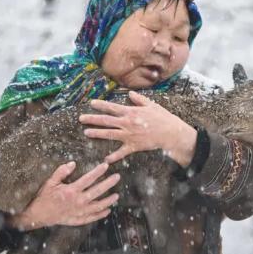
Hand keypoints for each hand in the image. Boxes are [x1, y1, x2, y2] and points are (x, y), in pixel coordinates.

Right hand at [8, 161, 119, 231]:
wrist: (39, 215)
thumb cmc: (44, 197)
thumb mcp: (50, 182)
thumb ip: (61, 172)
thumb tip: (72, 163)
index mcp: (71, 190)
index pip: (88, 179)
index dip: (98, 171)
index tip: (106, 165)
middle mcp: (77, 201)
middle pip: (97, 191)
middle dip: (108, 184)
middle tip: (117, 177)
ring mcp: (79, 212)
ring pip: (97, 206)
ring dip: (108, 201)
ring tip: (116, 196)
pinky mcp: (77, 219)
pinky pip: (91, 218)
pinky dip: (100, 215)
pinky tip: (107, 211)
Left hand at [78, 91, 196, 165]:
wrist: (171, 133)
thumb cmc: (162, 117)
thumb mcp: (151, 105)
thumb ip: (139, 99)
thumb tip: (129, 94)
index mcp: (131, 112)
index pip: (112, 107)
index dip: (100, 105)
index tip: (91, 103)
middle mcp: (127, 123)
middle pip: (106, 120)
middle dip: (92, 119)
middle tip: (81, 118)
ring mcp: (129, 135)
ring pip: (109, 134)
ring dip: (97, 133)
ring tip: (86, 133)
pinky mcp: (134, 146)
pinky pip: (122, 152)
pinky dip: (114, 156)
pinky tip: (106, 159)